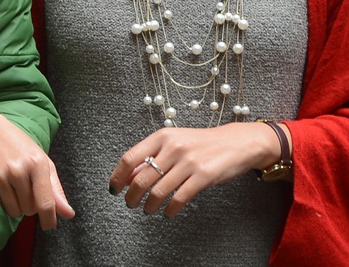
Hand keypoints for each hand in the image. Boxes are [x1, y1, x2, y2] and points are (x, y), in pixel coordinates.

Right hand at [0, 102, 73, 228]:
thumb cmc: (17, 144)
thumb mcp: (41, 160)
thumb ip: (56, 189)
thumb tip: (68, 214)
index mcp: (37, 163)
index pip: (46, 202)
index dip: (49, 219)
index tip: (49, 226)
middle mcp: (19, 170)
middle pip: (29, 210)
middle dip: (29, 205)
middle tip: (24, 189)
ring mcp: (1, 175)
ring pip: (14, 210)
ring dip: (16, 205)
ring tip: (12, 188)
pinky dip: (2, 200)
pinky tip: (1, 186)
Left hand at [108, 122, 281, 217]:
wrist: (235, 142)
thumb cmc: (201, 143)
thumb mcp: (173, 142)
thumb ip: (152, 156)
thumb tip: (128, 176)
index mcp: (161, 137)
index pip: (130, 158)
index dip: (118, 176)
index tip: (113, 189)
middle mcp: (172, 148)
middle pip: (142, 178)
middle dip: (131, 195)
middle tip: (130, 203)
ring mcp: (188, 162)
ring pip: (159, 191)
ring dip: (149, 205)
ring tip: (148, 209)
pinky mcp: (203, 176)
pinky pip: (179, 198)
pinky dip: (170, 209)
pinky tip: (168, 212)